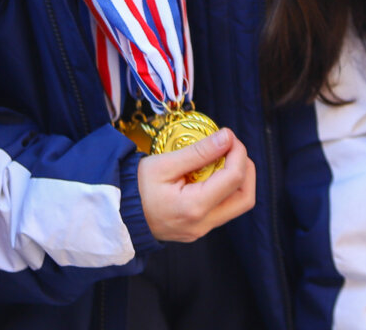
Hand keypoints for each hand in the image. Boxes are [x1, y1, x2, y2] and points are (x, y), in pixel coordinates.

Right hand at [138, 128, 255, 241]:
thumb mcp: (163, 164)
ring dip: (238, 179)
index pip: (233, 178)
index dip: (238, 152)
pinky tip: (210, 172)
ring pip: (237, 205)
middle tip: (233, 148)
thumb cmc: (136, 187)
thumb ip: (198, 151)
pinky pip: (223, 209)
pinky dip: (225, 188)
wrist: (118, 215)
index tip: (229, 135)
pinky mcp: (199, 229)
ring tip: (223, 157)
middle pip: (245, 198)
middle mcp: (203, 224)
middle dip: (247, 169)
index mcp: (194, 207)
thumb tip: (227, 137)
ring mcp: (202, 230)